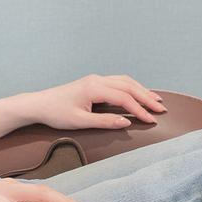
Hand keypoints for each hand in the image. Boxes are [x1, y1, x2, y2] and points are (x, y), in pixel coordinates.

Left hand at [22, 74, 166, 130]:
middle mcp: (97, 80)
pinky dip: (132, 87)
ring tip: (155, 100)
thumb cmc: (56, 113)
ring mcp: (95, 79)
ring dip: (141, 90)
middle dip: (146, 97)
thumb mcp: (80, 121)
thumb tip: (126, 122)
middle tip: (161, 109)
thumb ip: (104, 121)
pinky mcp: (94, 82)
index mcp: (94, 88)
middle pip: (129, 86)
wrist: (39, 104)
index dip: (140, 110)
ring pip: (125, 81)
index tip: (151, 120)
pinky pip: (118, 82)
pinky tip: (138, 94)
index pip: (124, 98)